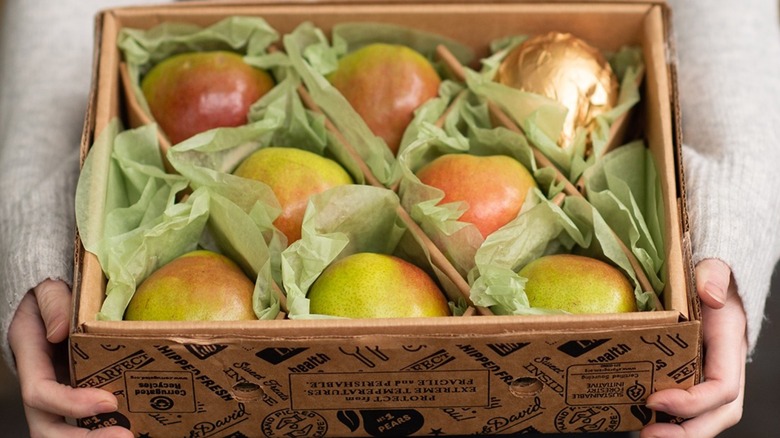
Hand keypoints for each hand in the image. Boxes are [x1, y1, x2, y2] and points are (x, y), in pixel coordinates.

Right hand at [8, 280, 132, 437]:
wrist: (53, 298)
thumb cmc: (51, 292)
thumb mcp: (48, 288)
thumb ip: (55, 304)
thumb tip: (63, 330)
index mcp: (31, 358)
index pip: (39, 393)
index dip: (70, 403)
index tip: (108, 402)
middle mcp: (42, 382)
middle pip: (48, 428)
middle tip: (125, 436)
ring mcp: (58, 392)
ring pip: (64, 432)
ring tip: (132, 436)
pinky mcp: (77, 394)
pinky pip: (87, 421)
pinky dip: (107, 428)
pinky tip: (137, 426)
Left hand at [641, 258, 745, 437]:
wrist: (711, 276)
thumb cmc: (710, 274)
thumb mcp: (714, 266)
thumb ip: (714, 275)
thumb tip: (710, 295)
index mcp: (730, 342)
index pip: (724, 386)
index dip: (694, 401)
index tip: (656, 399)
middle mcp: (725, 364)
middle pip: (719, 413)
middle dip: (687, 431)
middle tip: (649, 436)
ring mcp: (710, 372)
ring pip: (707, 416)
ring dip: (679, 432)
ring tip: (643, 434)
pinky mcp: (694, 374)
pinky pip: (689, 405)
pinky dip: (671, 419)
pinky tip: (641, 419)